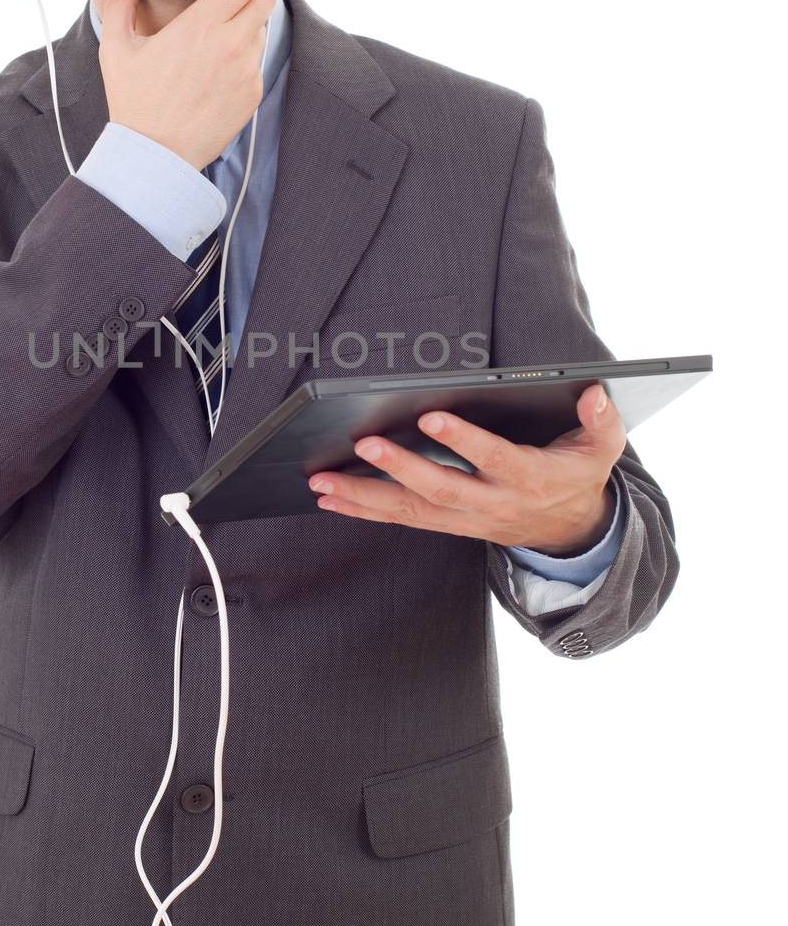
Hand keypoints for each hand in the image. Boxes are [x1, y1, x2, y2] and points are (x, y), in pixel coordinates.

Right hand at [98, 0, 276, 170]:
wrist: (157, 154)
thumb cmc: (134, 101)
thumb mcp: (116, 49)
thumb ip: (119, 4)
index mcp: (200, 25)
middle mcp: (231, 44)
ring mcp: (246, 70)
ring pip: (262, 30)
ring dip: (248, 25)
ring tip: (220, 36)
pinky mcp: (252, 93)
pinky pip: (256, 63)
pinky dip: (244, 58)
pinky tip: (217, 70)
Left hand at [307, 382, 625, 552]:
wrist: (570, 532)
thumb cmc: (577, 475)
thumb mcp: (602, 449)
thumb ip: (602, 421)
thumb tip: (595, 393)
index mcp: (531, 479)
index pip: (495, 459)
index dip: (464, 440)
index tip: (430, 415)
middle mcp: (494, 503)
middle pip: (442, 489)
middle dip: (400, 468)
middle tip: (363, 442)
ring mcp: (467, 520)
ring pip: (412, 511)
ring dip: (364, 496)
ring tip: (322, 480)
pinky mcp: (448, 525)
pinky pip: (402, 520)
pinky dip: (363, 510)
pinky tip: (330, 498)